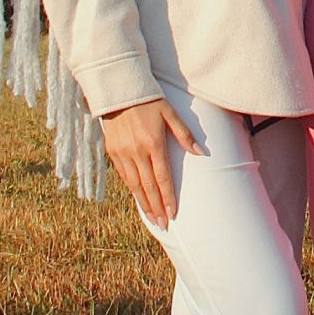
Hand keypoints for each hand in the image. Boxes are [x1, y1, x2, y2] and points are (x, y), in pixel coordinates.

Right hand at [100, 97, 199, 227]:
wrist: (118, 90)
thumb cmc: (149, 100)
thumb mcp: (170, 113)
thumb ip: (185, 134)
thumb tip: (201, 153)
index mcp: (153, 143)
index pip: (162, 178)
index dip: (168, 198)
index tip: (172, 213)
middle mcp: (136, 151)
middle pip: (148, 187)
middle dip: (156, 208)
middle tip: (163, 224)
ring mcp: (122, 153)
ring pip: (134, 185)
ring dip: (144, 203)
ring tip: (152, 217)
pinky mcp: (112, 152)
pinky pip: (123, 176)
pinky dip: (132, 190)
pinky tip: (139, 199)